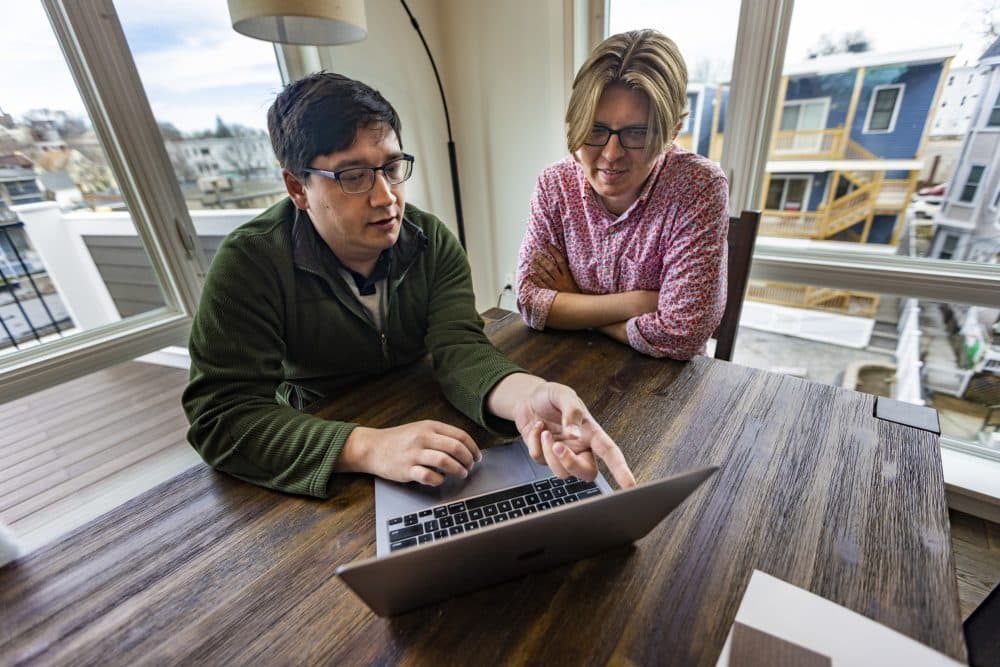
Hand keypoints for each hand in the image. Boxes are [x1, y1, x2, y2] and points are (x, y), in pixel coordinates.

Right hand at [337, 420, 480, 485]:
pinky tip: (441, 480)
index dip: (473, 448)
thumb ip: (440, 435)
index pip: (460, 436)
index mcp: (429, 427)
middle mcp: (423, 438)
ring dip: (458, 470)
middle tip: (470, 467)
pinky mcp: (406, 469)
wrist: (373, 447)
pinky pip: (428, 476)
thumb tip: (464, 448)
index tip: (477, 457)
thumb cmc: (399, 440)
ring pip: (444, 461)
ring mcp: (414, 454)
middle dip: (468, 460)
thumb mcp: (421, 429)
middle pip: (455, 448)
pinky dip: (439, 480)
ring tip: (461, 474)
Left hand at [513, 382, 635, 488]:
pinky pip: (540, 460)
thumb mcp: (563, 395)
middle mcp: (580, 447)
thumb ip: (572, 412)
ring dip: (549, 452)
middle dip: (571, 464)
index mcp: (591, 432)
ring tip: (544, 431)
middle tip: (558, 446)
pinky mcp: (545, 456)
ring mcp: (563, 454)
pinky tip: (536, 429)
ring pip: (561, 472)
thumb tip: (574, 434)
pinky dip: (534, 443)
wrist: (527, 398)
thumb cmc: (550, 396)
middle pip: (587, 473)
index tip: (630, 485)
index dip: (621, 470)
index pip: (610, 453)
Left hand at [531, 245, 578, 293]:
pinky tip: (531, 274)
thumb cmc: (575, 293)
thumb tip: (561, 261)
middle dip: (542, 259)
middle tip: (534, 252)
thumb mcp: (574, 281)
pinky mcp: (551, 294)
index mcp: (568, 276)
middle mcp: (561, 281)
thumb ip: (568, 272)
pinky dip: (536, 280)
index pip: (561, 261)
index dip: (555, 252)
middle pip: (550, 267)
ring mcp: (555, 288)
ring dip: (537, 268)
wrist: (576, 307)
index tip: (549, 245)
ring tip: (531, 261)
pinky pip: (542, 286)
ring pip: (545, 276)